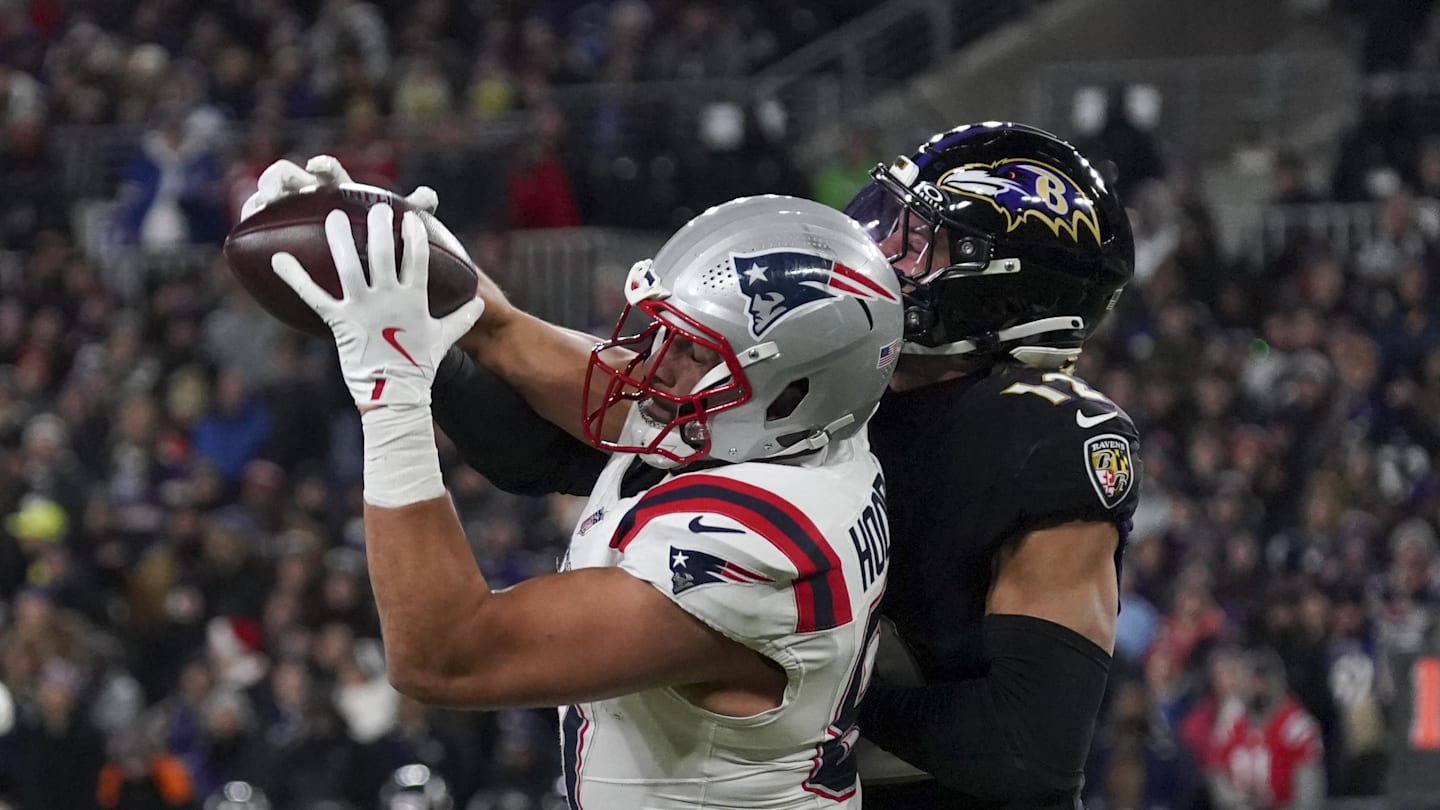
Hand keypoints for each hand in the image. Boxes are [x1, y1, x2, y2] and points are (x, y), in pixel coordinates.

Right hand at [240, 155, 438, 220]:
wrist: (353, 262)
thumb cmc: (373, 236)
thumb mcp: (393, 227)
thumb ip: (411, 210)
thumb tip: (429, 196)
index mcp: (337, 190)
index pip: (330, 172)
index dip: (324, 167)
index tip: (318, 168)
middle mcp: (309, 194)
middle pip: (290, 176)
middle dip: (281, 178)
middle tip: (275, 190)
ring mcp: (288, 209)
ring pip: (267, 195)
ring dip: (259, 197)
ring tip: (257, 208)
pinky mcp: (273, 225)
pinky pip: (257, 219)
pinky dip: (251, 217)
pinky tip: (247, 228)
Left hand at [272, 204, 484, 408]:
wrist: (396, 392)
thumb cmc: (420, 364)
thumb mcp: (444, 337)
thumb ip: (462, 318)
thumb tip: (480, 304)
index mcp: (414, 298)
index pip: (418, 257)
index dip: (414, 234)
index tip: (410, 216)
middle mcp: (388, 298)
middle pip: (383, 253)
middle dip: (379, 226)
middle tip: (376, 207)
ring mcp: (363, 308)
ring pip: (349, 266)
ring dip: (340, 238)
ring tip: (334, 215)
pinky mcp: (340, 321)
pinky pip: (314, 296)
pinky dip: (295, 277)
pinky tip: (278, 259)